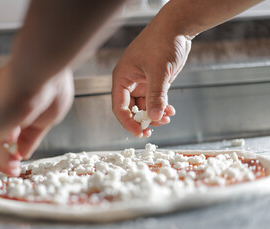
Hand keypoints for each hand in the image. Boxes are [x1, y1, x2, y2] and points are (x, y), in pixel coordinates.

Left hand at [0, 64, 73, 175]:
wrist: (43, 69)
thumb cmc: (49, 82)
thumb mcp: (43, 115)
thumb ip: (30, 135)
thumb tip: (22, 152)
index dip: (0, 136)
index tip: (14, 150)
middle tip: (9, 164)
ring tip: (11, 169)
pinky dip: (2, 161)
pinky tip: (14, 167)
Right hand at [112, 19, 190, 137]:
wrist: (177, 28)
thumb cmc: (162, 42)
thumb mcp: (159, 71)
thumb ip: (156, 96)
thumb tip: (154, 117)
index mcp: (122, 77)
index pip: (119, 106)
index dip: (127, 121)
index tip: (139, 132)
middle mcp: (129, 82)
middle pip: (130, 109)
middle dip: (141, 120)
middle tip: (151, 130)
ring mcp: (142, 82)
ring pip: (144, 106)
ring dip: (153, 115)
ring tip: (165, 119)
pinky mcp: (154, 82)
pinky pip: (154, 100)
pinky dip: (161, 107)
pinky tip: (170, 111)